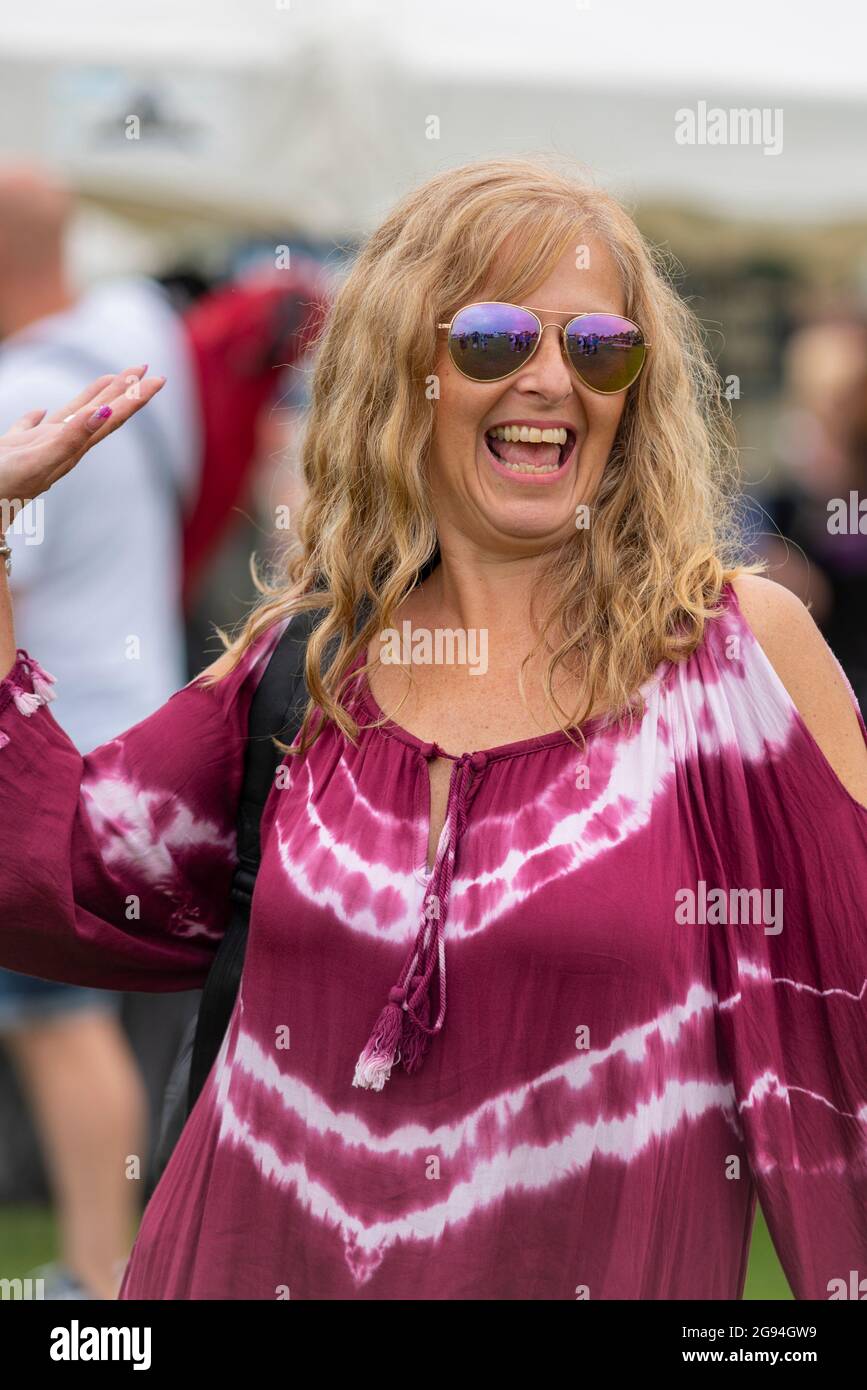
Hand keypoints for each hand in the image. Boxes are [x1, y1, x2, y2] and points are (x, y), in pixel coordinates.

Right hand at [0, 366, 165, 529]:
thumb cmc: (4, 488)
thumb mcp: (39, 460)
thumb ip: (70, 438)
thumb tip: (103, 413)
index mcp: (72, 448)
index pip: (112, 417)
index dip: (135, 397)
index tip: (158, 379)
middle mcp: (61, 448)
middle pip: (100, 414)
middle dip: (123, 390)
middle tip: (145, 367)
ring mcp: (38, 449)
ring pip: (71, 417)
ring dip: (92, 398)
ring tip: (110, 379)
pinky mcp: (14, 451)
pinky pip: (30, 428)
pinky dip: (36, 417)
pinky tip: (41, 411)